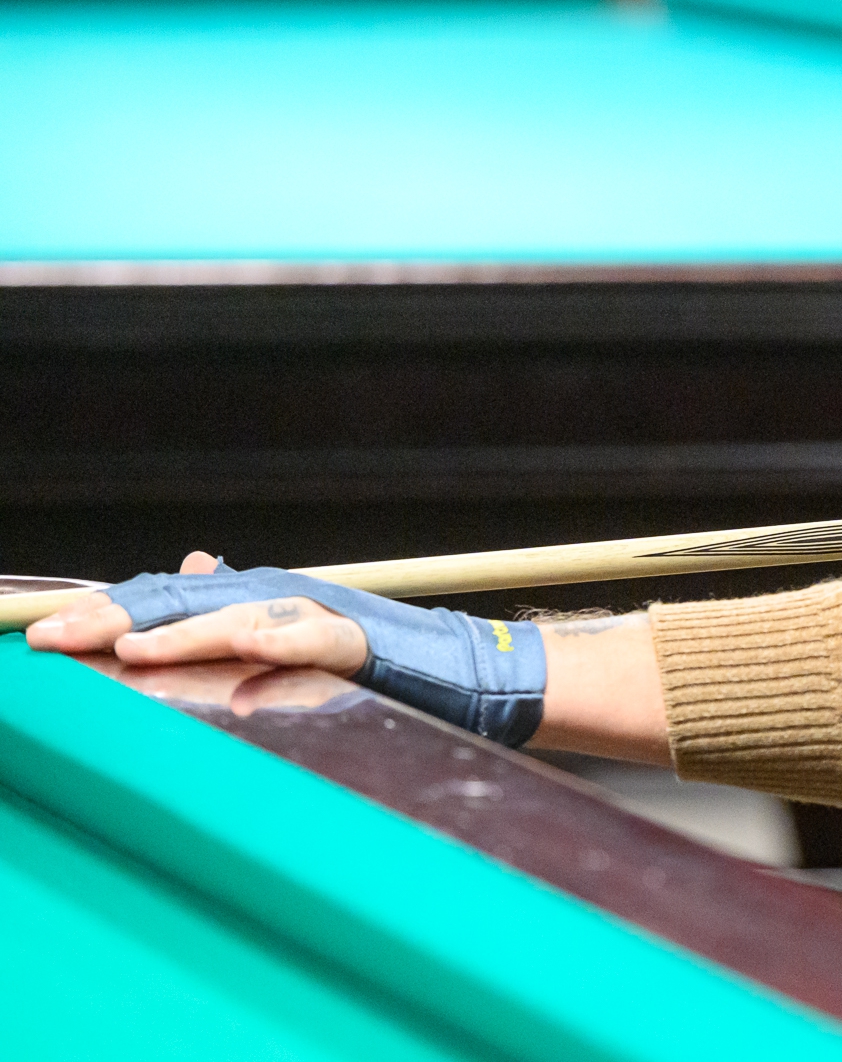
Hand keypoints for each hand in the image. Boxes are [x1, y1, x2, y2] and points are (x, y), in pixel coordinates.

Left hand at [32, 549, 370, 671]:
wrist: (424, 657)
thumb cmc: (337, 647)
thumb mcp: (274, 623)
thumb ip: (224, 605)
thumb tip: (196, 560)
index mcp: (239, 600)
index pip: (160, 600)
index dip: (102, 613)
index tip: (43, 635)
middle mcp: (265, 600)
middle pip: (182, 606)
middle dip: (118, 620)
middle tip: (60, 639)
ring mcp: (306, 618)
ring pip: (238, 622)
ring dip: (187, 636)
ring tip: (137, 650)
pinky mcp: (349, 642)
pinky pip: (312, 642)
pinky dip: (282, 645)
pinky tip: (250, 649)